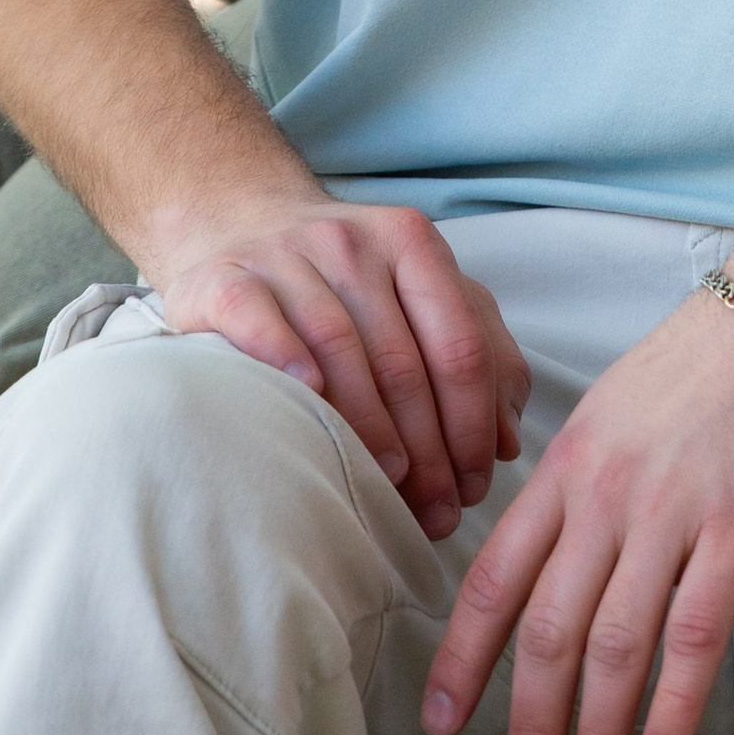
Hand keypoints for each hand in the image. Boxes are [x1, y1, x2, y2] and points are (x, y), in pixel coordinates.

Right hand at [154, 202, 529, 539]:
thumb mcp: (421, 296)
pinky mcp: (225, 276)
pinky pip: (257, 317)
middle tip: (438, 511)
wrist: (240, 223)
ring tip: (387, 486)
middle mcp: (351, 241)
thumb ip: (479, 352)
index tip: (475, 486)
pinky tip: (307, 395)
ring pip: (338, 347)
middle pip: (403, 359)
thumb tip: (508, 442)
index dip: (473, 424)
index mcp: (411, 242)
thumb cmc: (344, 283)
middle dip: (429, 449)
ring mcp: (285, 255)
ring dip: (369, 426)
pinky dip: (284, 356)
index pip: (460, 344)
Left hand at [421, 277, 733, 734]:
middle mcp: (605, 495)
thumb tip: (552, 556)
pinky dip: (674, 703)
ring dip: (597, 732)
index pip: (493, 578)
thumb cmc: (706, 365)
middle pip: (547, 631)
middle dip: (528, 723)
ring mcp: (671, 513)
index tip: (440, 720)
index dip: (462, 659)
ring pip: (615, 646)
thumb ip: (579, 486)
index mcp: (566, 466)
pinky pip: (695, 634)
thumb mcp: (615, 411)